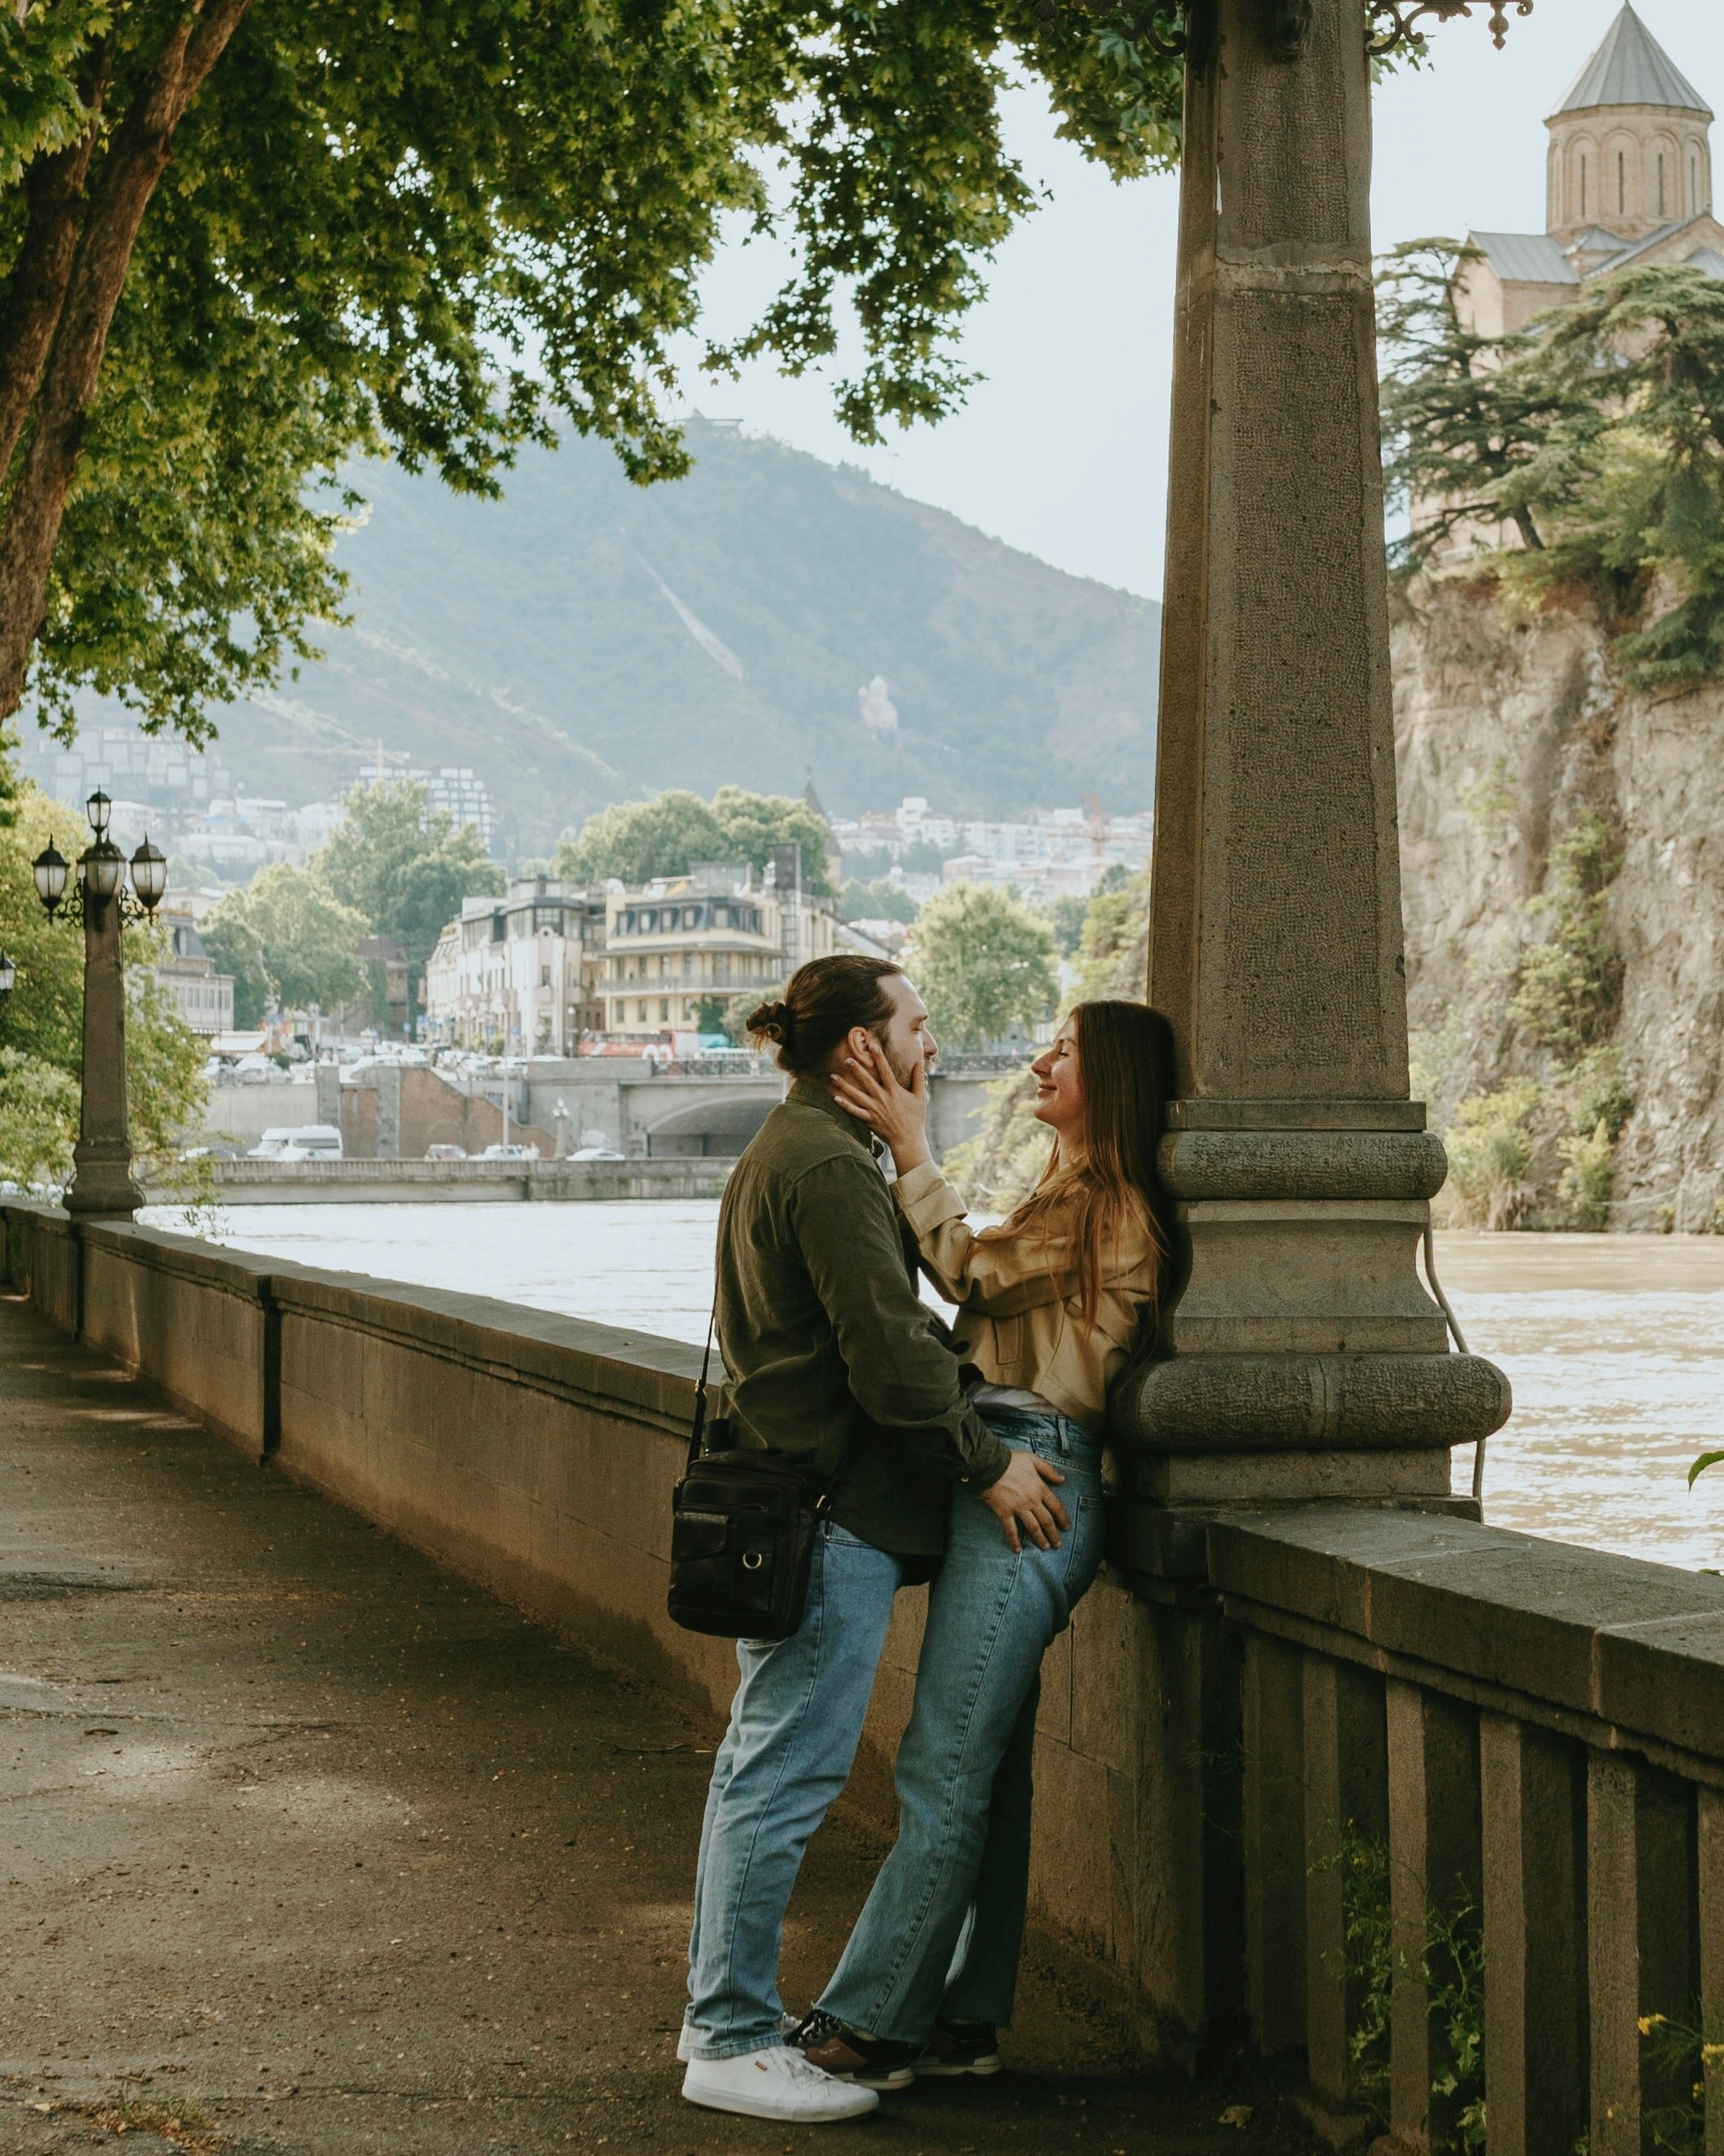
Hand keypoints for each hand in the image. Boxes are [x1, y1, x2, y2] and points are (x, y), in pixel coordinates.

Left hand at [830, 1034, 931, 1174]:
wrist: (908, 1140)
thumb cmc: (915, 1118)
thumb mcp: (920, 1097)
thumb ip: (918, 1078)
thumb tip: (920, 1062)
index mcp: (894, 1091)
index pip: (885, 1070)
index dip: (879, 1057)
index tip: (872, 1046)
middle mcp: (882, 1098)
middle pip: (867, 1081)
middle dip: (856, 1069)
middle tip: (847, 1059)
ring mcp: (874, 1109)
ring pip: (856, 1095)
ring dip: (844, 1085)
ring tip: (833, 1076)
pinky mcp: (869, 1120)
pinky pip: (854, 1111)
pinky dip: (845, 1105)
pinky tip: (835, 1098)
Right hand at [978, 1450, 1068, 1552]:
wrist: (989, 1464)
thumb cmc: (1010, 1460)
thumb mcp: (1032, 1459)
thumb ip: (1049, 1470)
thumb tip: (1062, 1479)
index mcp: (1039, 1488)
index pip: (1056, 1507)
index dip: (1062, 1518)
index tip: (1066, 1528)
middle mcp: (1031, 1501)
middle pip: (1046, 1521)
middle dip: (1053, 1534)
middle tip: (1057, 1544)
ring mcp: (1018, 1508)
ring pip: (1033, 1527)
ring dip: (1040, 1539)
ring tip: (1045, 1547)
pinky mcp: (1004, 1512)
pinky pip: (1010, 1529)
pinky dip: (1014, 1541)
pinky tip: (1018, 1549)